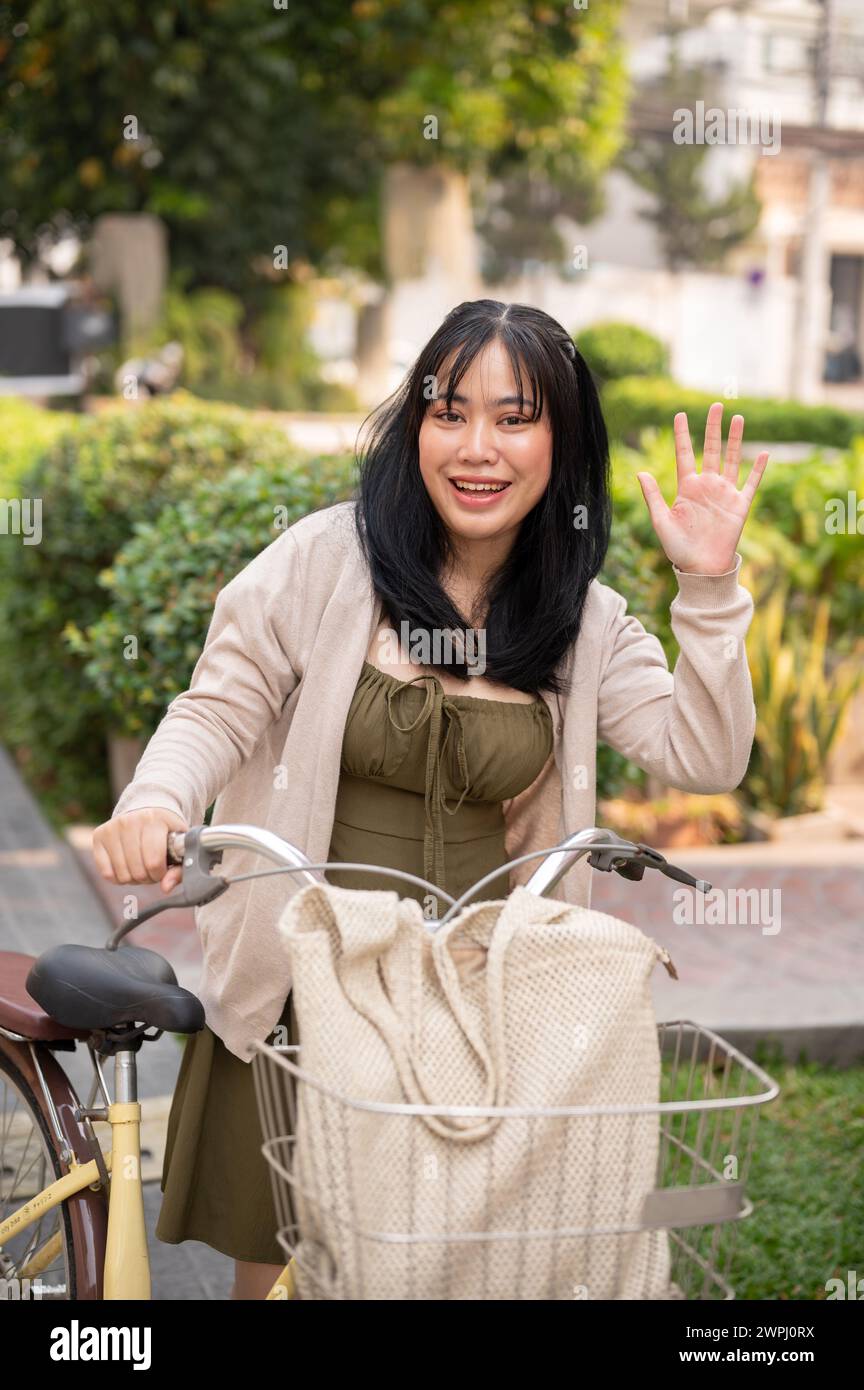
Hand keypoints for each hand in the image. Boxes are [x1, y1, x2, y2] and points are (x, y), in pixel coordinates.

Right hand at [92, 807, 187, 893]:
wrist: (146, 810)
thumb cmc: (166, 832)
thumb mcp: (179, 845)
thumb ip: (179, 869)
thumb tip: (166, 888)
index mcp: (153, 820)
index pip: (154, 862)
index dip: (160, 874)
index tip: (163, 869)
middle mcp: (129, 821)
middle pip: (137, 871)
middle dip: (148, 878)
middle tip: (152, 869)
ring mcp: (111, 828)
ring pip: (122, 874)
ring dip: (133, 879)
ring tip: (141, 867)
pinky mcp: (98, 836)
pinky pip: (106, 873)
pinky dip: (118, 878)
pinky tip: (127, 867)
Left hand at [635, 403, 768, 574]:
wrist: (701, 567)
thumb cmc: (678, 547)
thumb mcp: (661, 521)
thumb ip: (653, 496)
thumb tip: (640, 472)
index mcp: (686, 487)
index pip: (684, 454)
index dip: (682, 435)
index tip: (679, 414)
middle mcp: (706, 486)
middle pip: (710, 450)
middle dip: (713, 428)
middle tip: (715, 405)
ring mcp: (724, 494)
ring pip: (731, 459)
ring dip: (735, 439)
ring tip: (737, 418)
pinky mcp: (740, 505)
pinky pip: (751, 483)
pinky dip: (757, 469)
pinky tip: (763, 453)